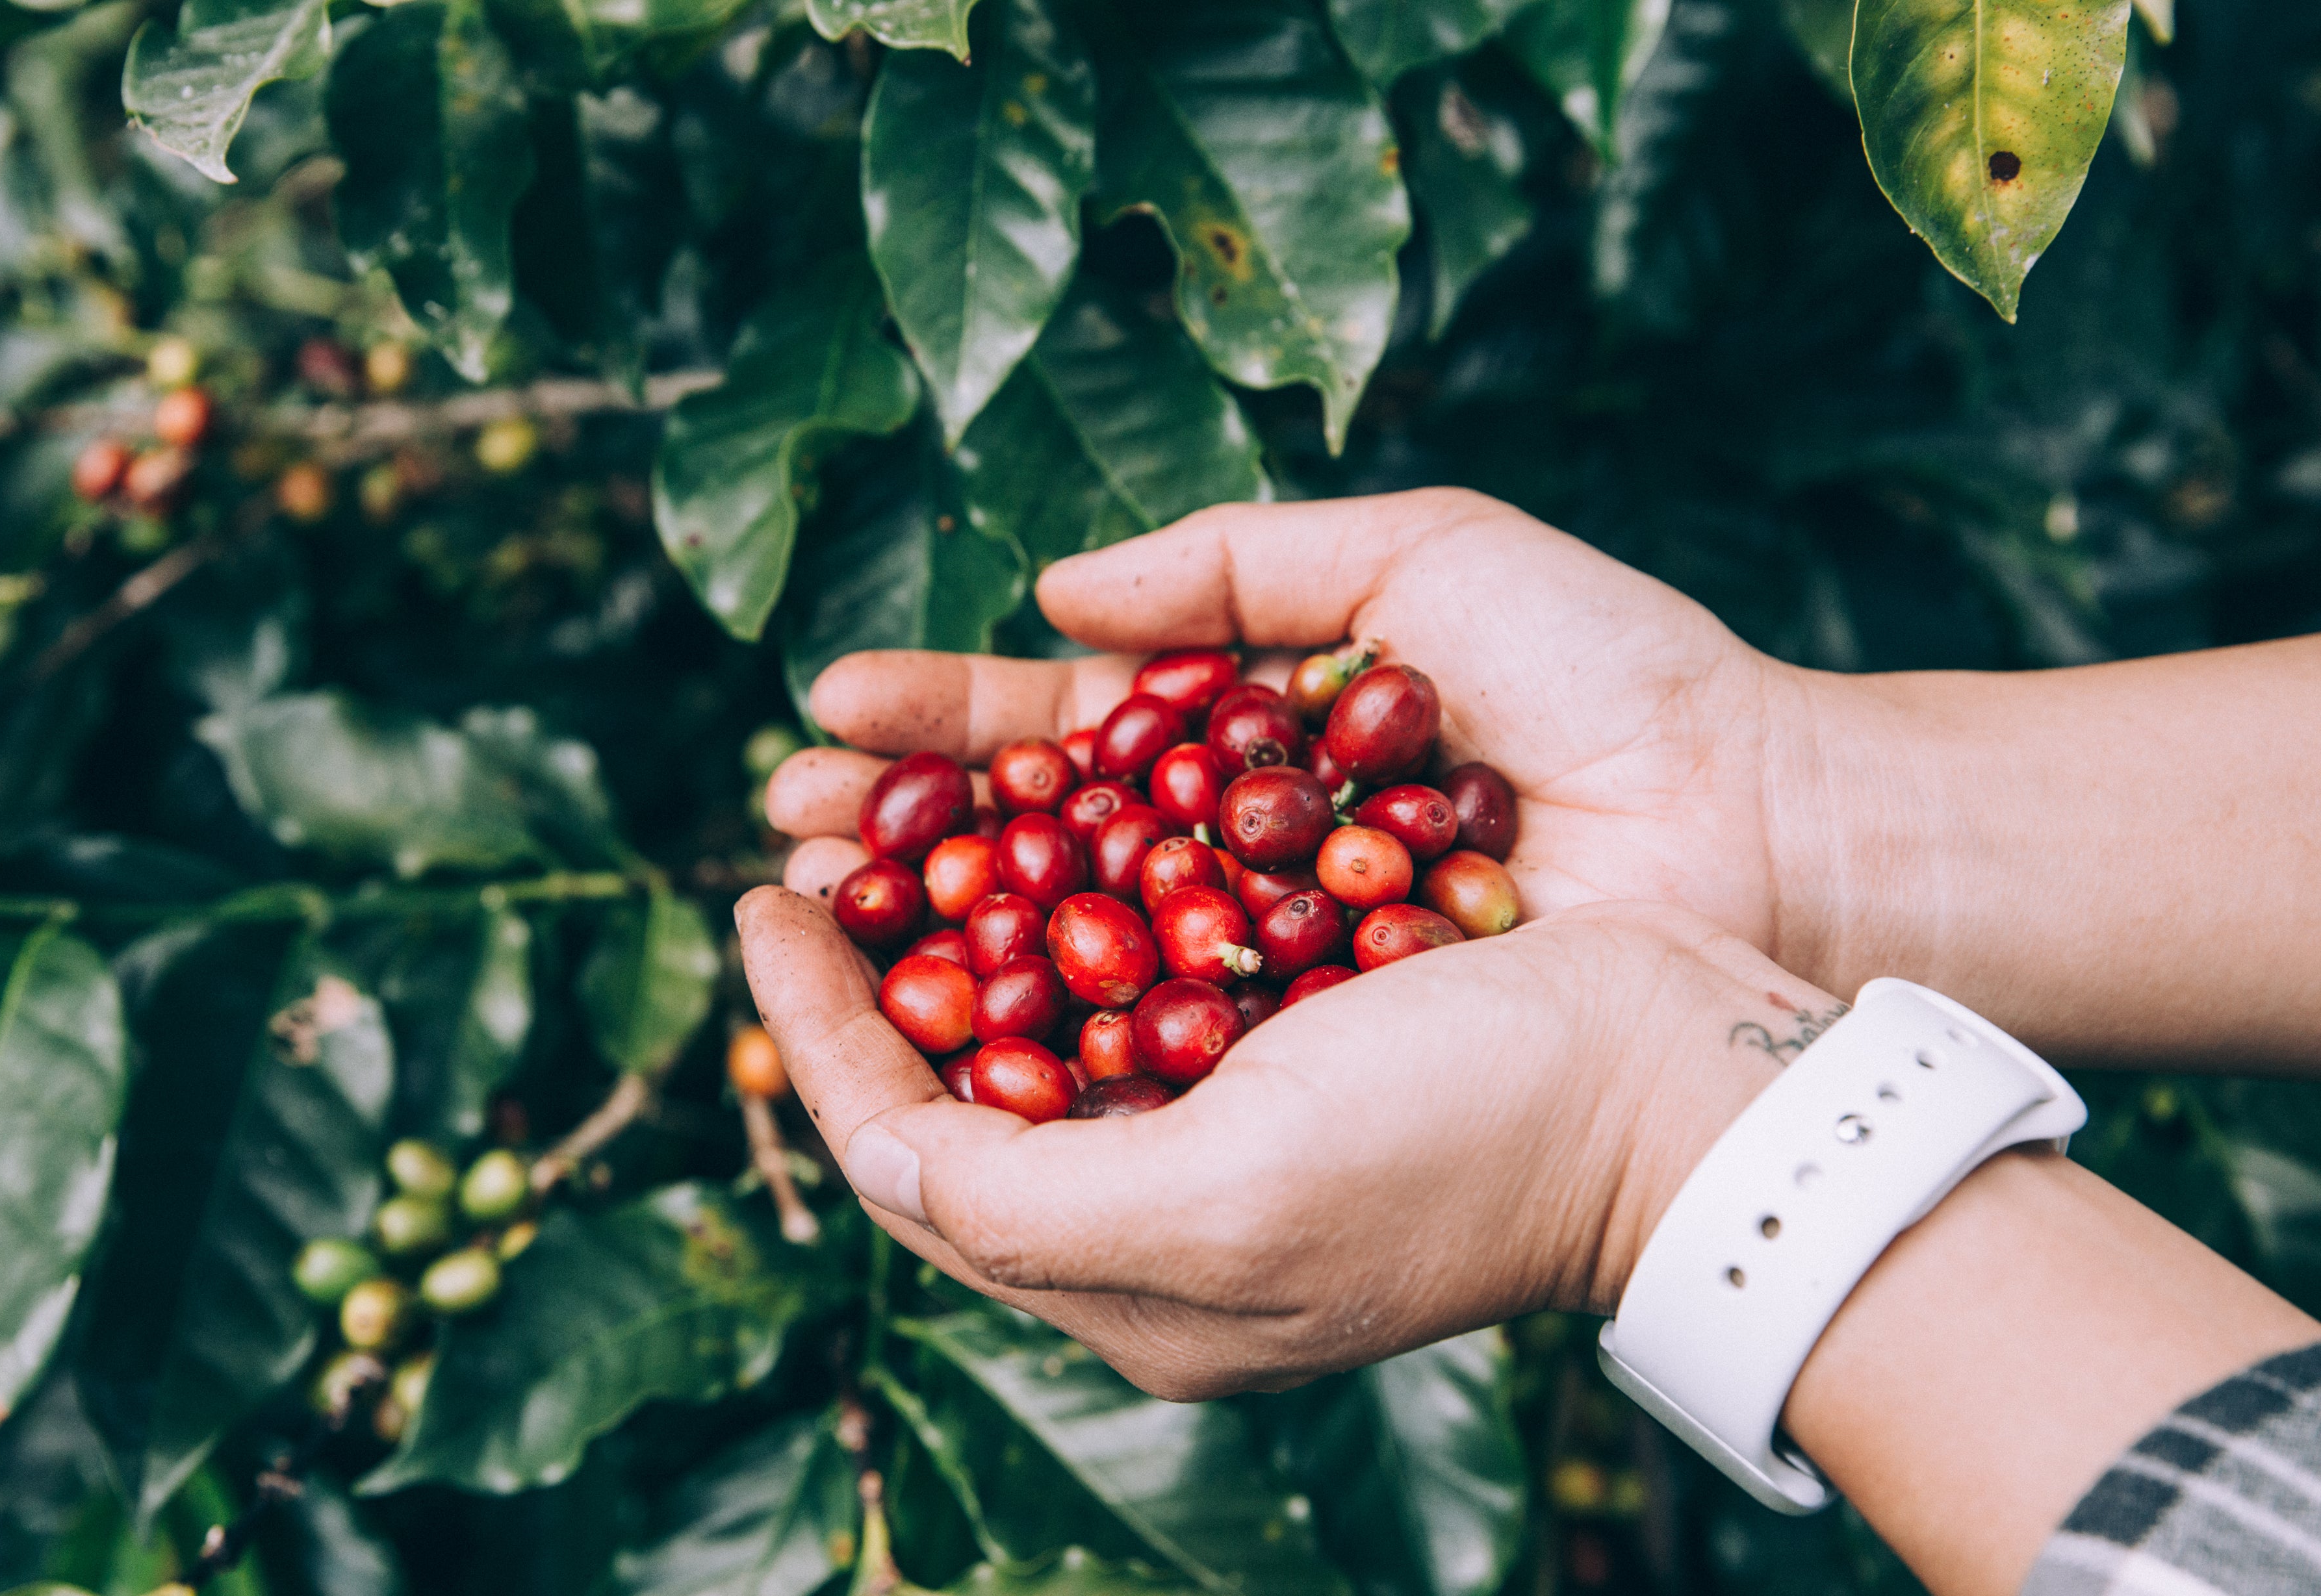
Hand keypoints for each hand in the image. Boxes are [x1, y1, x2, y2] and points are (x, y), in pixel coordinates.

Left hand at [737, 887, 1820, 1398]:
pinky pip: (1136, 980)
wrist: (1692, 1089)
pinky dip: (1066, 899)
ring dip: (950, 915)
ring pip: (1035, 1024)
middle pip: (957, 1092)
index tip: (758, 897)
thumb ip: (1025, 1201)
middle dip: (869, 962)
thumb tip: (879, 1163)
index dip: (815, 1030)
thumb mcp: (1229, 1193)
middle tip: (802, 833)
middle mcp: (1169, 1225)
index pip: (910, 1158)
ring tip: (885, 814)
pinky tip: (1037, 817)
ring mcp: (1236, 1140)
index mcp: (1136, 1288)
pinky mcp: (1297, 1060)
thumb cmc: (1473, 1137)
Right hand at [764, 489, 1833, 971]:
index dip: (941, 727)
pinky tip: (941, 1026)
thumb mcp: (1425, 561)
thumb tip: (1050, 593)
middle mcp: (1234, 878)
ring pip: (1062, 974)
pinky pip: (1152, 1068)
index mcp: (1246, 754)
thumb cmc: (1612, 684)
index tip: (828, 712)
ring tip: (812, 912)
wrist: (1763, 828)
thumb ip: (1237, 563)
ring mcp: (1268, 991)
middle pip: (1029, 863)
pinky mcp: (1311, 1085)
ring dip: (930, 949)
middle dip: (897, 842)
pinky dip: (1046, 1047)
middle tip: (782, 829)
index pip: (1058, 744)